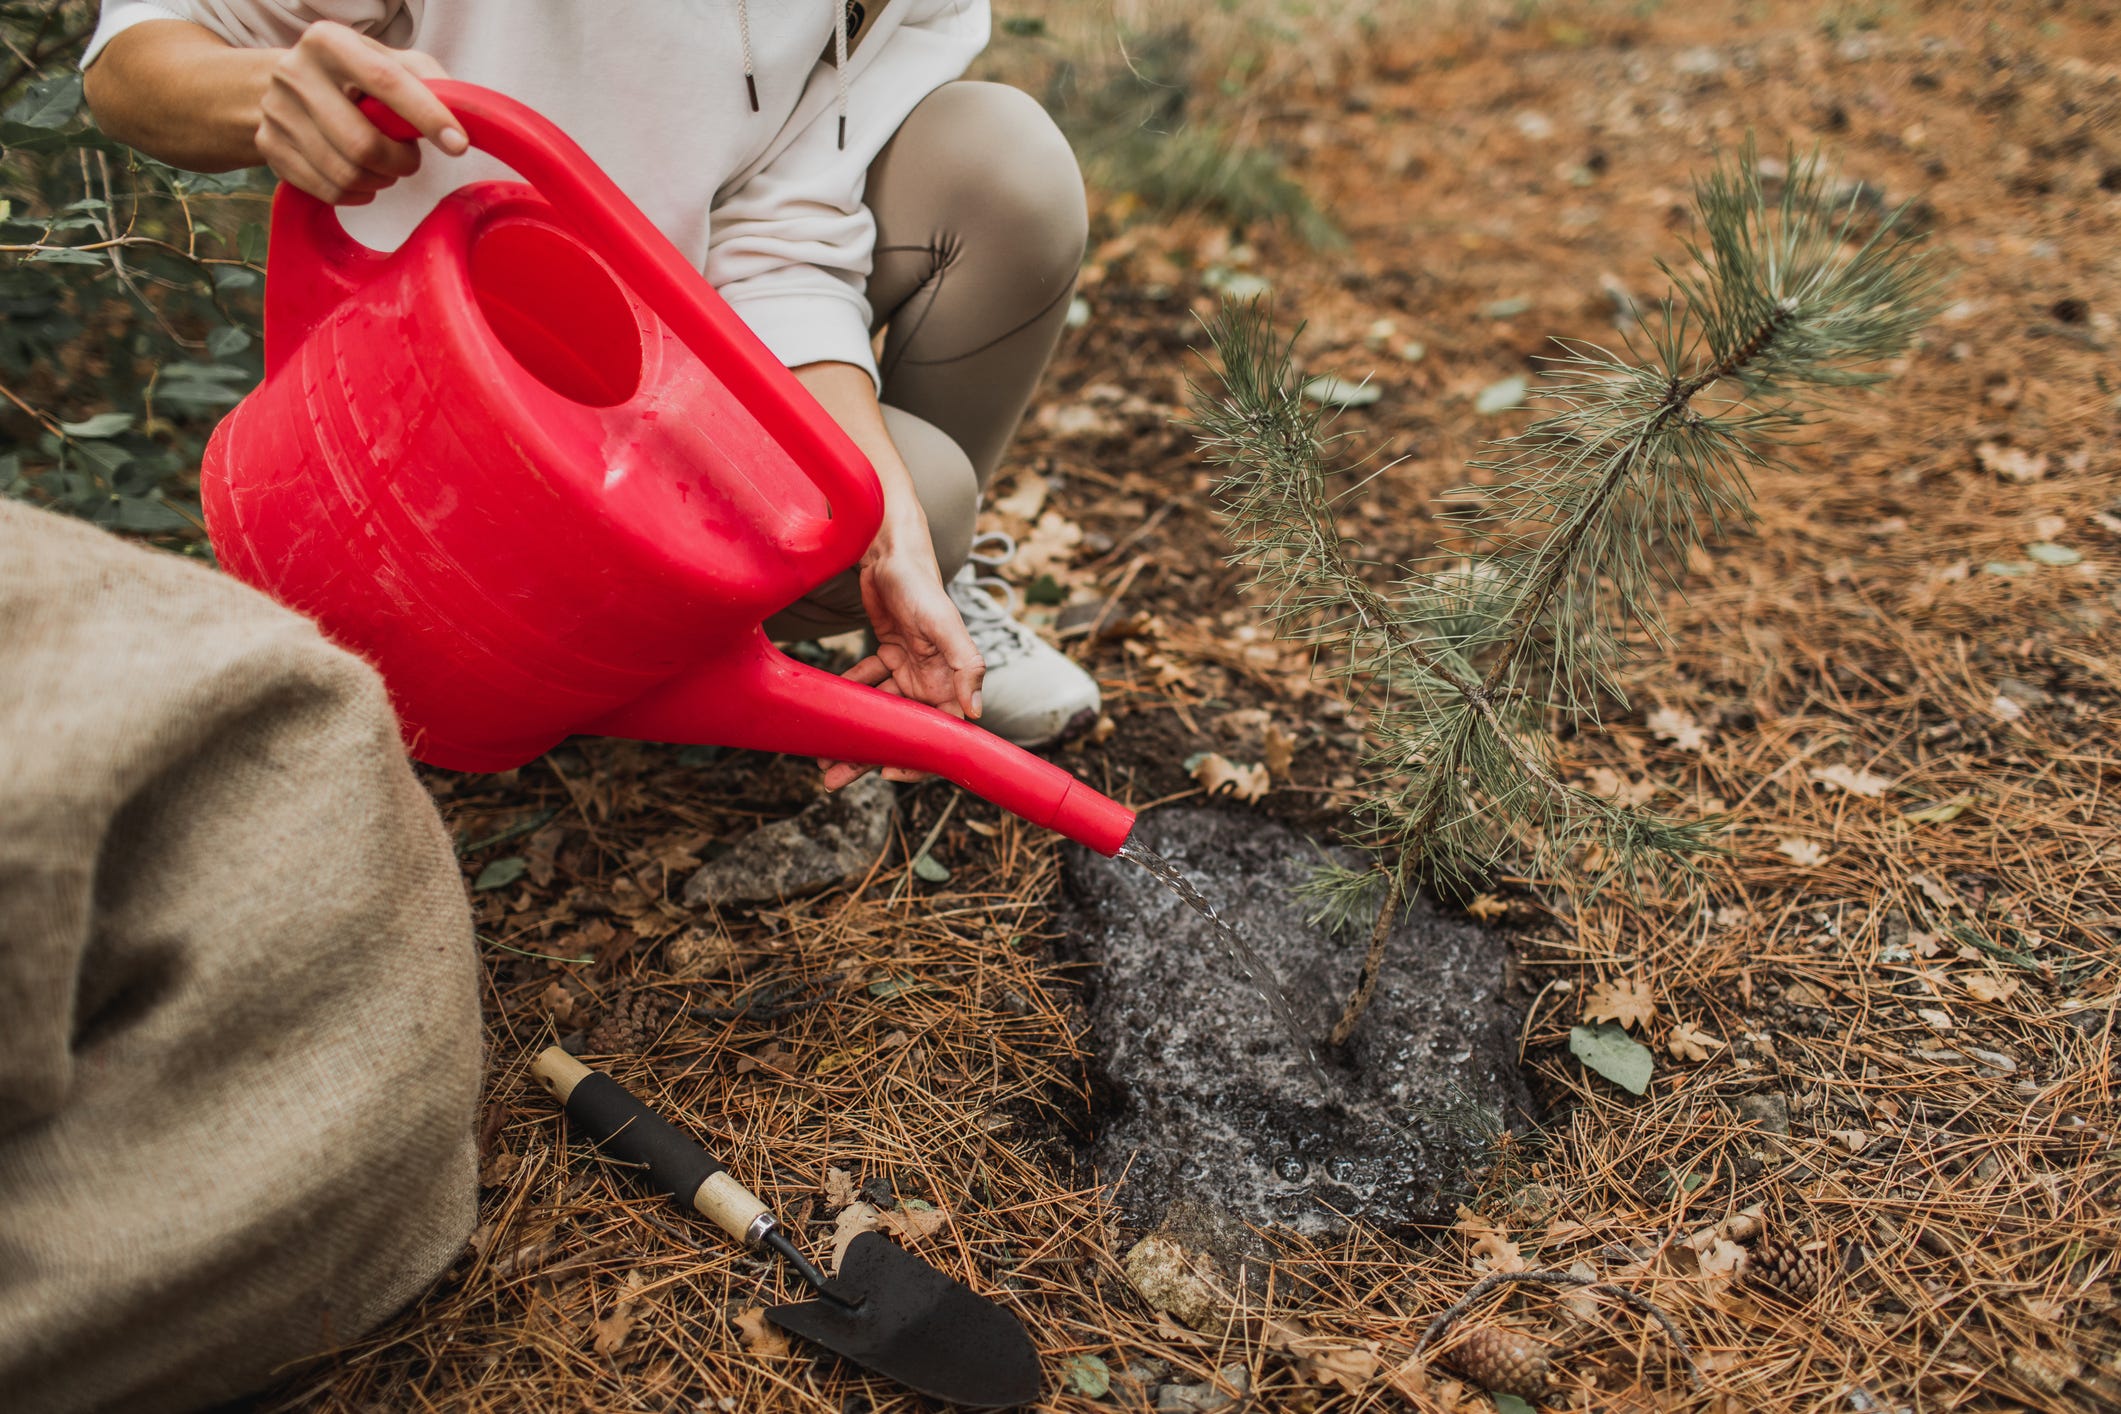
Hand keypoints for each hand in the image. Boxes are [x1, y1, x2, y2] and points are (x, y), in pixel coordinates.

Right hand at [256, 22, 466, 203]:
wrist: (284, 87)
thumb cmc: (353, 76)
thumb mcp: (389, 61)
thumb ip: (427, 78)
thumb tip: (460, 113)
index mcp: (329, 42)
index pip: (387, 81)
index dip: (427, 116)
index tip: (459, 144)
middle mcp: (294, 73)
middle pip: (363, 143)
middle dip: (401, 162)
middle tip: (410, 159)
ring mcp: (276, 112)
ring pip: (346, 173)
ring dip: (381, 180)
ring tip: (386, 167)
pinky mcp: (270, 147)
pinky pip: (328, 191)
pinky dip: (358, 194)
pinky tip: (364, 180)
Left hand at [818, 532, 984, 790]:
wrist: (891, 549)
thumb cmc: (922, 584)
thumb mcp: (945, 623)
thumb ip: (966, 665)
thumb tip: (975, 712)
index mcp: (952, 677)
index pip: (941, 730)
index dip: (918, 756)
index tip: (887, 771)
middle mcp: (933, 677)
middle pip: (906, 728)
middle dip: (873, 755)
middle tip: (836, 779)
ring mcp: (910, 666)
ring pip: (883, 711)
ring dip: (856, 733)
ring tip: (825, 758)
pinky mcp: (888, 653)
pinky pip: (867, 682)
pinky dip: (848, 695)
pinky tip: (826, 707)